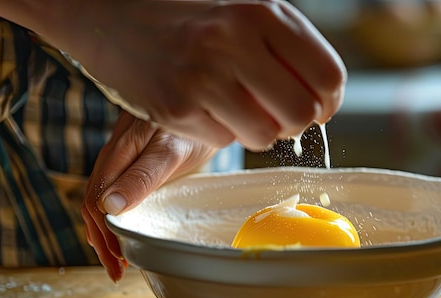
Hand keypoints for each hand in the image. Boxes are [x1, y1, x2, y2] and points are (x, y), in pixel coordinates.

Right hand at [0, 0, 346, 150]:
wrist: (112, 14)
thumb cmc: (191, 17)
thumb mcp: (247, 13)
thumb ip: (290, 49)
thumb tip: (326, 100)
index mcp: (264, 13)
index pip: (329, 77)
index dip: (328, 101)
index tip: (315, 105)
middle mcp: (235, 41)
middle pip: (302, 112)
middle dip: (295, 123)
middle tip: (276, 114)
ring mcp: (203, 75)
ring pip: (265, 135)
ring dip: (258, 132)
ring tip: (238, 109)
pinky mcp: (176, 107)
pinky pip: (223, 141)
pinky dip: (219, 131)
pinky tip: (203, 106)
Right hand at [82, 111, 217, 281]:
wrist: (206, 98)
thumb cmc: (193, 125)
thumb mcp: (171, 152)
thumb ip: (142, 176)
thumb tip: (108, 208)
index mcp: (117, 156)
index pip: (96, 204)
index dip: (103, 237)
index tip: (117, 263)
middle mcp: (114, 157)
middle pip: (94, 205)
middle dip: (102, 241)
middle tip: (118, 270)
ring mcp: (123, 157)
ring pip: (102, 199)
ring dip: (108, 232)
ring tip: (120, 258)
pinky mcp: (136, 158)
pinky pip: (116, 190)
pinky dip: (117, 216)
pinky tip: (126, 229)